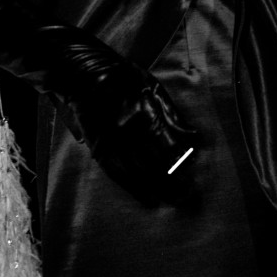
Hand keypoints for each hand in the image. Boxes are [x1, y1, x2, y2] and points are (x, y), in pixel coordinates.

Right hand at [33, 25, 197, 205]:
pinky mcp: (100, 148)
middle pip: (158, 165)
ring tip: (173, 201)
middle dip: (175, 183)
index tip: (193, 173)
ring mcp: (114, 141)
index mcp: (147, 113)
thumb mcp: (152, 86)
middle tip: (187, 195)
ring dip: (158, 191)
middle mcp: (131, 130)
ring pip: (140, 174)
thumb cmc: (123, 77)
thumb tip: (192, 136)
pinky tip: (149, 200)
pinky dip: (136, 190)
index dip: (184, 163)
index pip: (171, 147)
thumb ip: (171, 113)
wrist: (83, 75)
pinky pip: (119, 175)